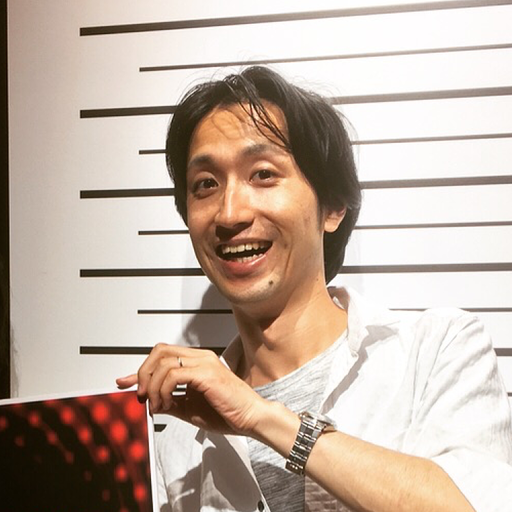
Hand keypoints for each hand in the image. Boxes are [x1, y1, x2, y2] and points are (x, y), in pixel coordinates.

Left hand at [116, 344, 265, 435]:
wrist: (251, 418)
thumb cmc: (227, 412)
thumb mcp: (190, 407)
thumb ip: (170, 400)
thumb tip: (149, 401)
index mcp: (197, 362)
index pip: (163, 355)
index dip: (140, 369)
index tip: (123, 382)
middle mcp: (200, 357)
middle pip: (160, 351)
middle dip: (143, 374)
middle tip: (142, 396)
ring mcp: (204, 363)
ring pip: (164, 362)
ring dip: (153, 387)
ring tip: (158, 406)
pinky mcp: (207, 374)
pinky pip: (174, 375)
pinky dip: (164, 391)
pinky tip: (167, 404)